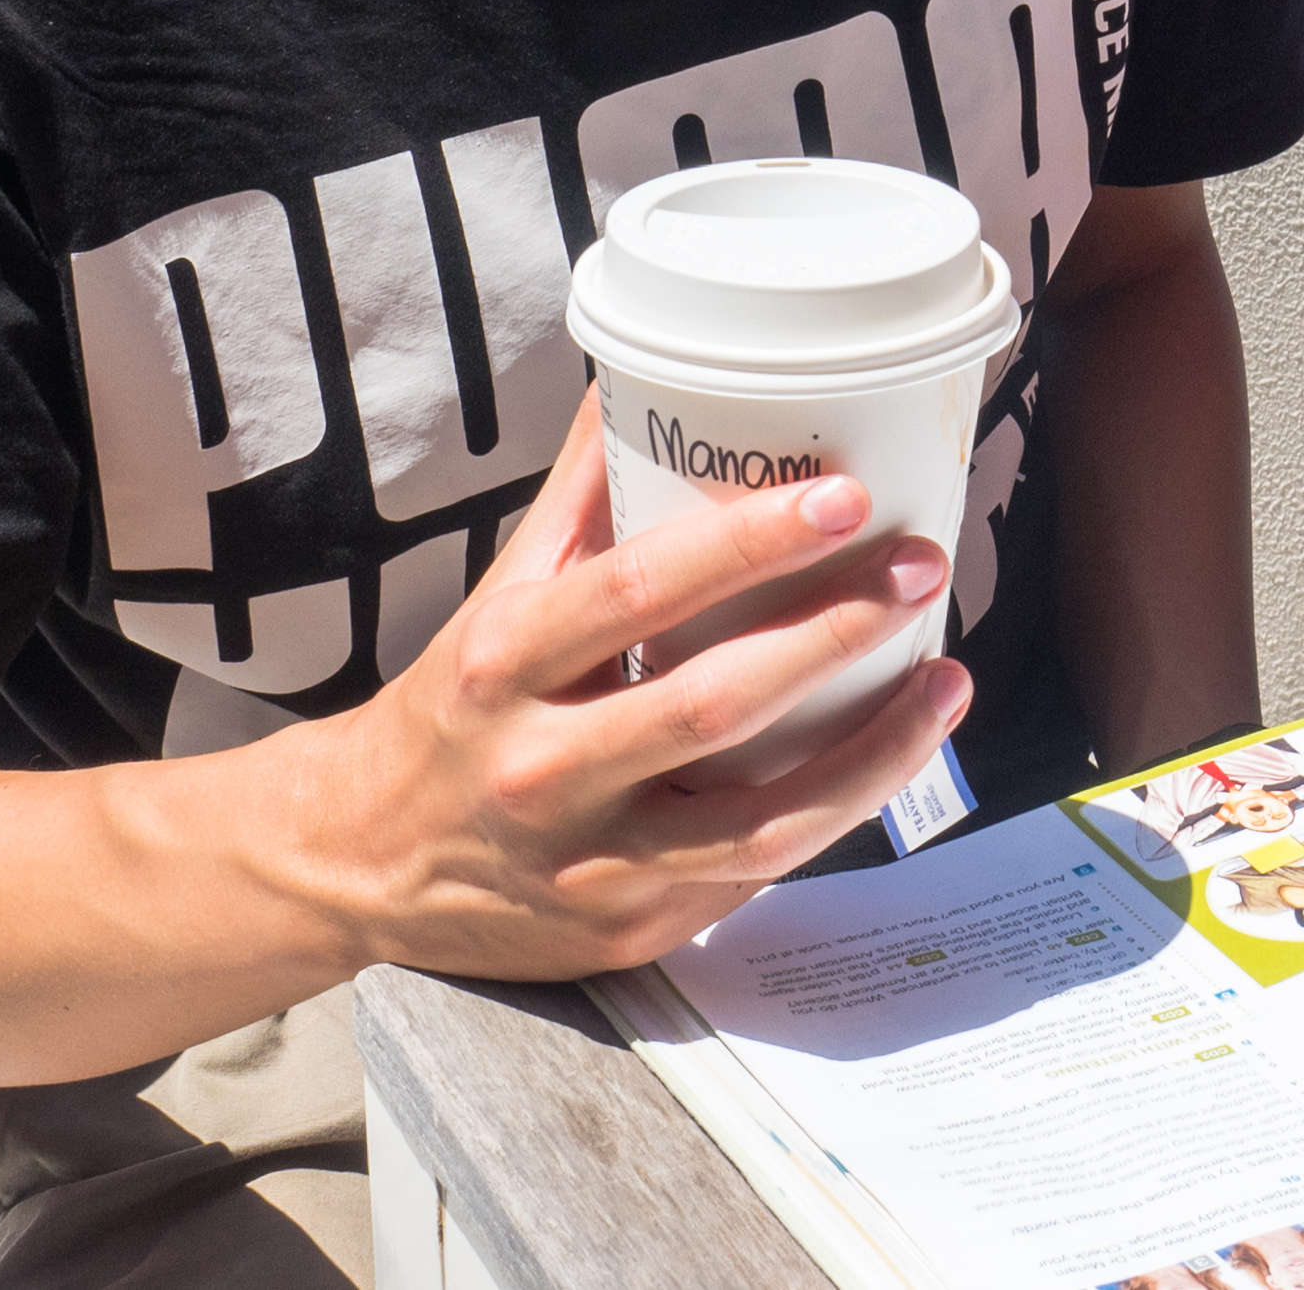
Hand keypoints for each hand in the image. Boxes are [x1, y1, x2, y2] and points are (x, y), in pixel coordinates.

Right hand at [293, 390, 969, 977]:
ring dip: (871, 750)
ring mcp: (590, 863)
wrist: (358, 864)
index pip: (639, 592)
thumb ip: (583, 499)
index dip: (748, 544)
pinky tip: (892, 756)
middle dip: (833, 632)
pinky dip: (835, 813)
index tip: (843, 496)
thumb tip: (643, 374)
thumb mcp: (499, 598)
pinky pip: (751, 872)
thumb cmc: (454, 711)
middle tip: (918, 567)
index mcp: (506, 665)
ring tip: (945, 680)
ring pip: (757, 820)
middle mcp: (543, 769)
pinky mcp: (629, 928)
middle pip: (713, 704)